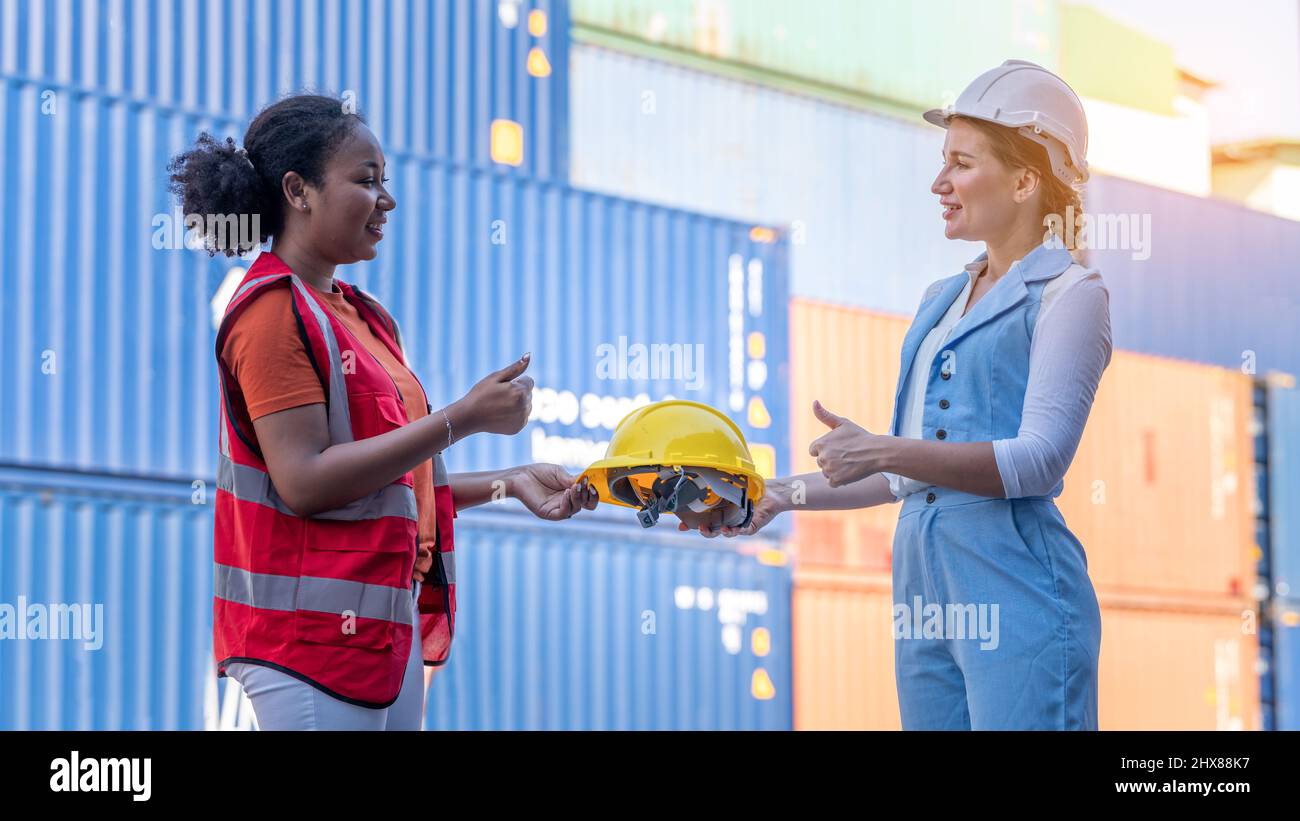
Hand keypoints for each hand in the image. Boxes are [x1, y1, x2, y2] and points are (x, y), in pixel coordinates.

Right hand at [455, 353, 533, 435]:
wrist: (469, 416)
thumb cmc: (481, 394)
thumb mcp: (496, 377)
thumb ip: (515, 368)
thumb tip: (529, 355)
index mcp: (521, 392)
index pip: (529, 381)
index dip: (515, 382)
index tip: (502, 387)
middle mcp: (525, 407)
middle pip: (528, 393)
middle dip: (517, 392)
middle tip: (498, 397)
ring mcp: (522, 419)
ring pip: (526, 406)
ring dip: (517, 404)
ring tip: (499, 406)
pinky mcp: (518, 427)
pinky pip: (522, 417)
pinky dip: (514, 415)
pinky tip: (500, 415)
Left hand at [508, 463, 598, 520]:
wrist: (521, 476)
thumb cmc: (539, 473)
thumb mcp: (559, 473)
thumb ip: (573, 479)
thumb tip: (587, 482)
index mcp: (571, 493)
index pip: (588, 498)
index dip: (593, 493)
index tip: (593, 484)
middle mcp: (567, 502)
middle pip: (586, 505)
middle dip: (589, 496)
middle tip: (586, 485)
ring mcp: (558, 509)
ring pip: (576, 508)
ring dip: (578, 497)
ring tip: (573, 486)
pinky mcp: (549, 513)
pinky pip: (564, 513)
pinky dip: (568, 503)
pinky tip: (566, 492)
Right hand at [676, 479, 791, 537]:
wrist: (771, 491)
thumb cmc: (751, 486)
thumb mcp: (730, 481)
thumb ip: (717, 479)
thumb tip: (699, 469)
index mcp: (720, 511)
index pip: (703, 519)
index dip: (691, 524)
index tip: (681, 526)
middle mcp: (727, 519)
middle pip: (712, 529)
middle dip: (704, 531)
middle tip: (699, 528)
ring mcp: (738, 524)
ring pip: (725, 532)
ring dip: (717, 532)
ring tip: (714, 529)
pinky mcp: (750, 526)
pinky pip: (741, 531)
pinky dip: (734, 531)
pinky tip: (729, 529)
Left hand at [807, 400, 882, 486]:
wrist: (876, 452)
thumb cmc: (859, 437)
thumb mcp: (842, 423)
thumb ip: (825, 415)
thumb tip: (814, 402)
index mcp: (820, 444)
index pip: (813, 451)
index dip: (826, 449)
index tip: (838, 447)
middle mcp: (822, 457)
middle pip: (821, 462)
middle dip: (831, 460)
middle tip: (847, 455)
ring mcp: (829, 470)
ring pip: (826, 472)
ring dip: (835, 470)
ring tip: (850, 462)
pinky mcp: (836, 480)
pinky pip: (833, 482)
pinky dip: (840, 479)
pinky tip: (850, 471)